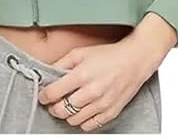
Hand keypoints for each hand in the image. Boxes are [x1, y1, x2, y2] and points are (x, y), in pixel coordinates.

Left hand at [37, 34, 162, 131]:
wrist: (134, 60)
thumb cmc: (108, 54)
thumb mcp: (81, 52)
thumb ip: (62, 63)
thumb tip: (48, 73)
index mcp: (82, 74)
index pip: (54, 93)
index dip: (44, 96)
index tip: (43, 95)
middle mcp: (91, 92)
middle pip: (62, 110)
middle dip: (53, 107)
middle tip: (53, 102)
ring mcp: (102, 104)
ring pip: (74, 120)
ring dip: (66, 115)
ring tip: (67, 105)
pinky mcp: (111, 112)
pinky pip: (89, 125)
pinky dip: (82, 121)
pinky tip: (81, 111)